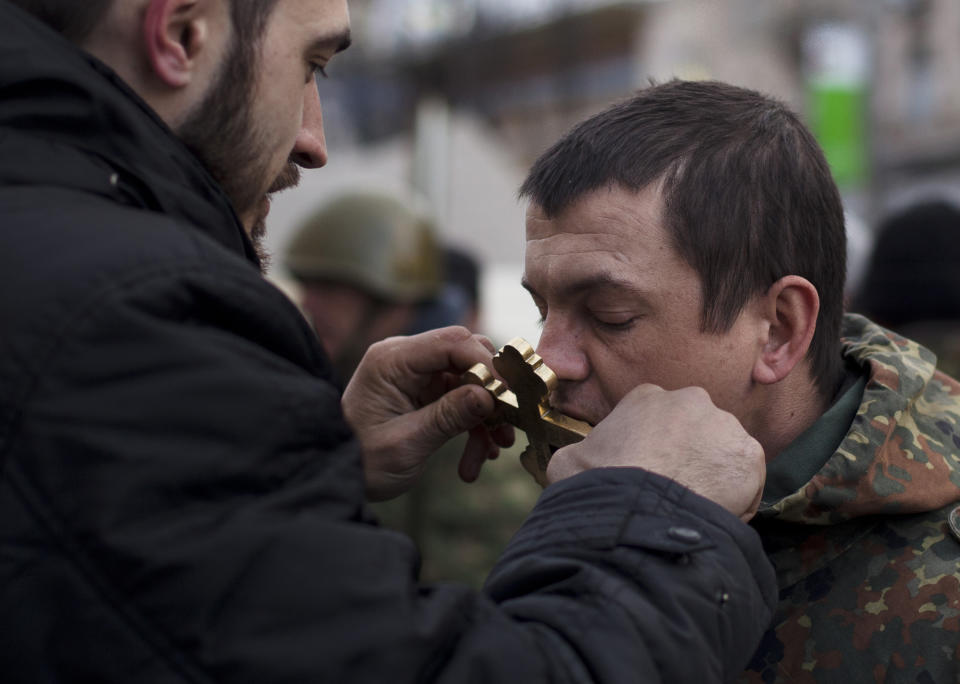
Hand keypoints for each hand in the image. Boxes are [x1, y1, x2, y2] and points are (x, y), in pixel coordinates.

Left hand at [342, 326, 513, 501]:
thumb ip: (448, 417)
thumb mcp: (406, 443)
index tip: (508, 396)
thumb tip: (489, 396)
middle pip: (467, 356)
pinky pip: (461, 401)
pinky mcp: (424, 394)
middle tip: (505, 422)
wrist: (336, 475)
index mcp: (393, 360)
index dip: (487, 365)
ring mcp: (415, 376)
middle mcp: (405, 359)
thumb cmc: (361, 460)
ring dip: (485, 417)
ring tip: (493, 451)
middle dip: (490, 391)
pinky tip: (476, 459)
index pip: (452, 342)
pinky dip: (473, 427)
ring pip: (470, 382)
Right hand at [547, 385, 764, 520]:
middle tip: (673, 490)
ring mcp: (723, 425)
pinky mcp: (748, 455)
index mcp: (647, 397)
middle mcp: (690, 400)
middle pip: (696, 431)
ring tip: (692, 507)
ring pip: (723, 453)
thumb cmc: (598, 484)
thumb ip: (579, 453)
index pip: (658, 419)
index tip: (649, 473)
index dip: (654, 449)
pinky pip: (747, 479)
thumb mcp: (569, 461)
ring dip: (712, 476)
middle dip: (689, 456)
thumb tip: (573, 463)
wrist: (636, 510)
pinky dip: (737, 498)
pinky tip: (713, 514)